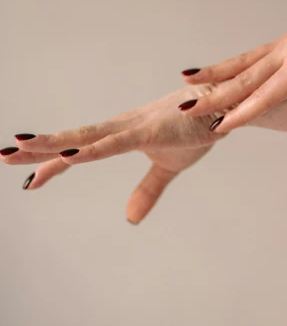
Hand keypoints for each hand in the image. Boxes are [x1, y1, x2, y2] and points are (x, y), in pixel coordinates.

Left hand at [1, 84, 225, 223]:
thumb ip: (147, 191)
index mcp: (123, 135)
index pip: (80, 150)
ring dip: (53, 144)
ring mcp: (133, 128)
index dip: (52, 163)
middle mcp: (121, 128)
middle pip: (72, 140)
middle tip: (4, 155)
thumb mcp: (168, 168)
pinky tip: (69, 155)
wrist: (226, 106)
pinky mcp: (150, 131)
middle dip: (37, 149)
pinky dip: (90, 149)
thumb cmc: (196, 129)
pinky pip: (114, 143)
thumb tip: (129, 219)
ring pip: (85, 138)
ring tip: (21, 148)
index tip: (28, 180)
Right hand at [180, 0, 286, 131]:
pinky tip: (230, 68)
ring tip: (189, 79)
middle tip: (185, 106)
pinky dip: (238, 63)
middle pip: (246, 76)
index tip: (218, 125)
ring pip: (246, 62)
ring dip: (218, 73)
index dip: (244, 111)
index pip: (268, 93)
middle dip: (216, 94)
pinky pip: (258, 55)